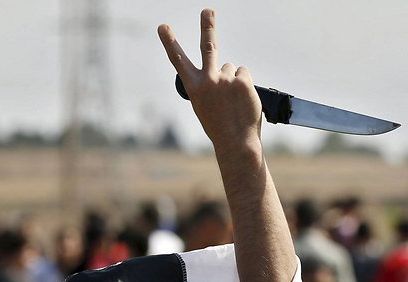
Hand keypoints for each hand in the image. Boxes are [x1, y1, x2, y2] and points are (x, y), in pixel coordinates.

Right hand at [158, 9, 262, 150]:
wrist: (235, 142)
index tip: (163, 26)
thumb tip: (227, 68)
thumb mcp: (205, 106)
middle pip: (207, 46)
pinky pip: (243, 74)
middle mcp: (207, 80)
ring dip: (232, 80)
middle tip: (207, 11)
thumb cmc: (219, 127)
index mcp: (193, 88)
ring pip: (231, 68)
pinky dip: (244, 84)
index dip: (169, 42)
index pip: (178, 60)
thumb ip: (210, 85)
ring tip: (233, 101)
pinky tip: (242, 99)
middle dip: (207, 26)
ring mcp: (225, 79)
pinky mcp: (242, 80)